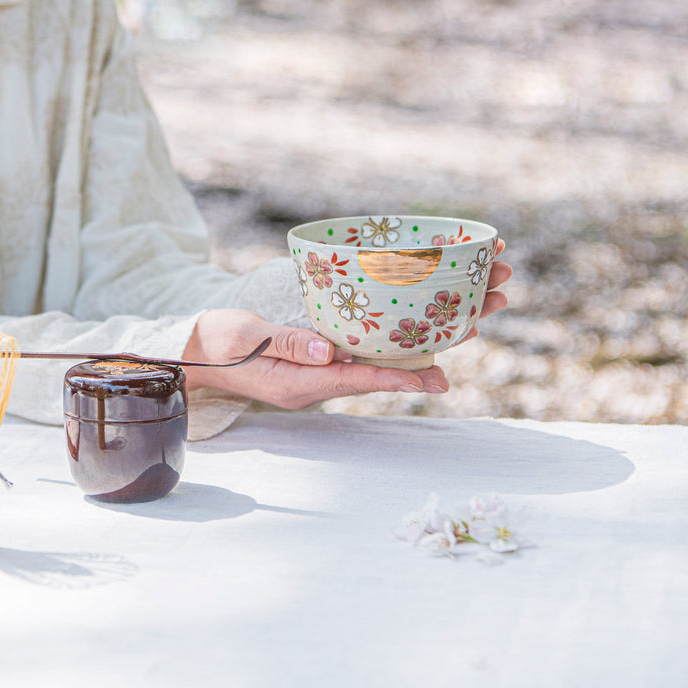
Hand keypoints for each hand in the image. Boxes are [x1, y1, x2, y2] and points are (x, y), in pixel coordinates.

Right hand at [182, 241, 509, 408]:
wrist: (202, 350)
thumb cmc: (221, 344)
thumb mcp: (246, 341)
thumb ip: (285, 345)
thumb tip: (327, 352)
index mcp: (306, 380)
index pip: (362, 380)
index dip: (401, 378)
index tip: (439, 377)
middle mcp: (325, 375)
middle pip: (388, 363)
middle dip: (436, 343)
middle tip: (484, 315)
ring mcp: (326, 363)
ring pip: (385, 350)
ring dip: (427, 330)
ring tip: (473, 307)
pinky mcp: (323, 349)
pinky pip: (368, 342)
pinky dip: (397, 328)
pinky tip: (422, 312)